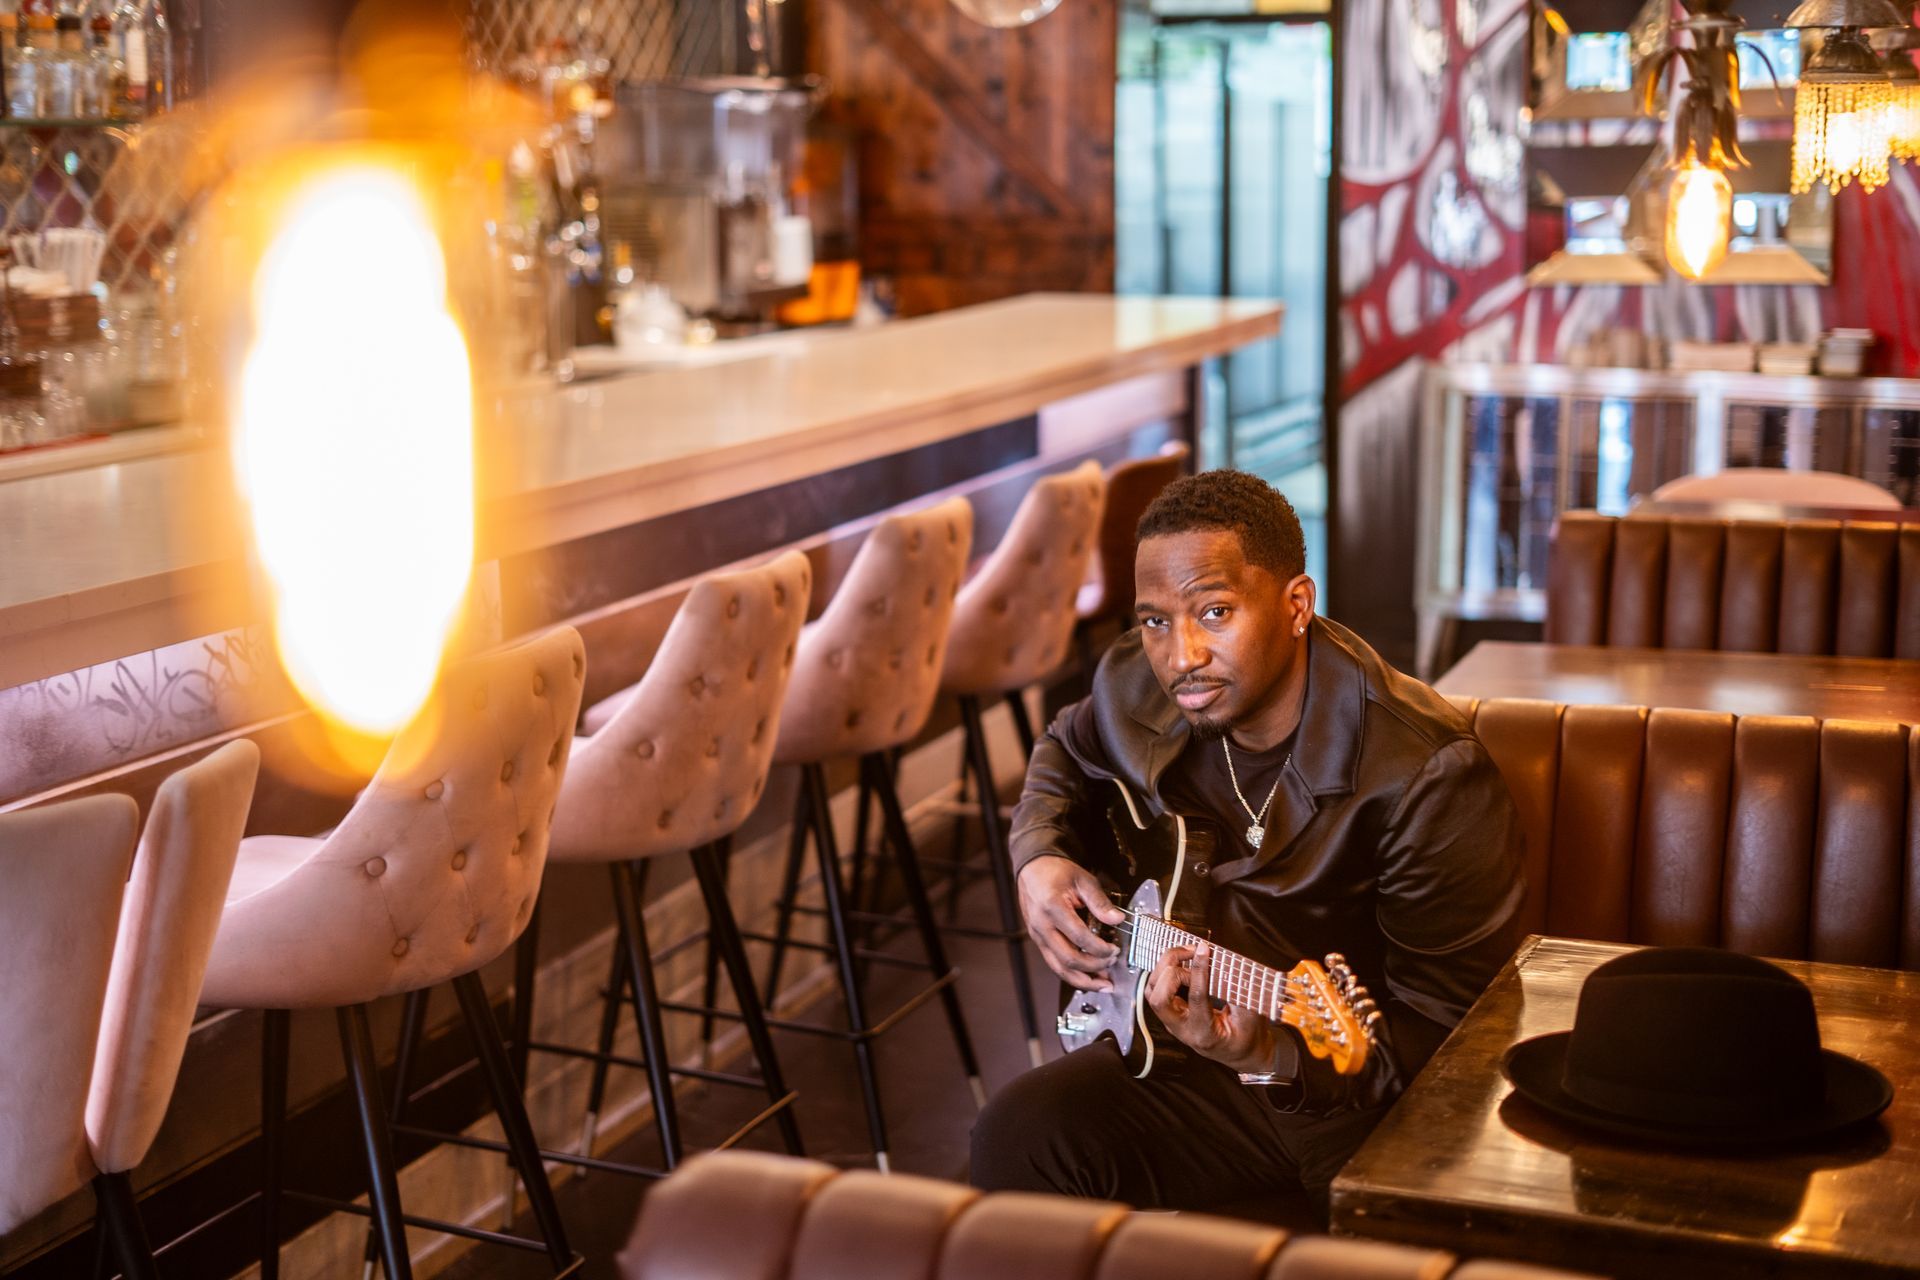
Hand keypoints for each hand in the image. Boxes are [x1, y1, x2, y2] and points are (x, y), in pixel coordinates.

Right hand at [1017, 856, 1127, 990]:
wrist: (1033, 868)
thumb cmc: (1056, 871)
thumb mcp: (1082, 880)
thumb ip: (1100, 901)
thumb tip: (1117, 920)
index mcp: (1052, 906)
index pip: (1080, 937)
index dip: (1100, 949)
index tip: (1115, 950)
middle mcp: (1042, 925)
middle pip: (1068, 959)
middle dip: (1094, 968)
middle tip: (1111, 965)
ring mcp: (1037, 935)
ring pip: (1059, 968)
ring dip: (1082, 980)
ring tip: (1103, 985)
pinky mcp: (1038, 941)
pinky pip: (1054, 964)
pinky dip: (1072, 975)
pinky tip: (1087, 978)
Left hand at [1146, 942, 1285, 1075]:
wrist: (1238, 1052)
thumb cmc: (1246, 1037)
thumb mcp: (1252, 1017)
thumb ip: (1240, 992)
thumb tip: (1230, 964)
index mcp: (1204, 1033)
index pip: (1195, 998)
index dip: (1199, 970)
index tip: (1204, 950)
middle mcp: (1182, 1029)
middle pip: (1159, 998)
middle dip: (1172, 968)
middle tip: (1193, 952)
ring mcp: (1172, 1021)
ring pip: (1152, 990)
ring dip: (1165, 966)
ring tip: (1188, 953)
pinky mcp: (1170, 1011)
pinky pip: (1156, 988)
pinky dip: (1165, 970)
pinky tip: (1183, 961)